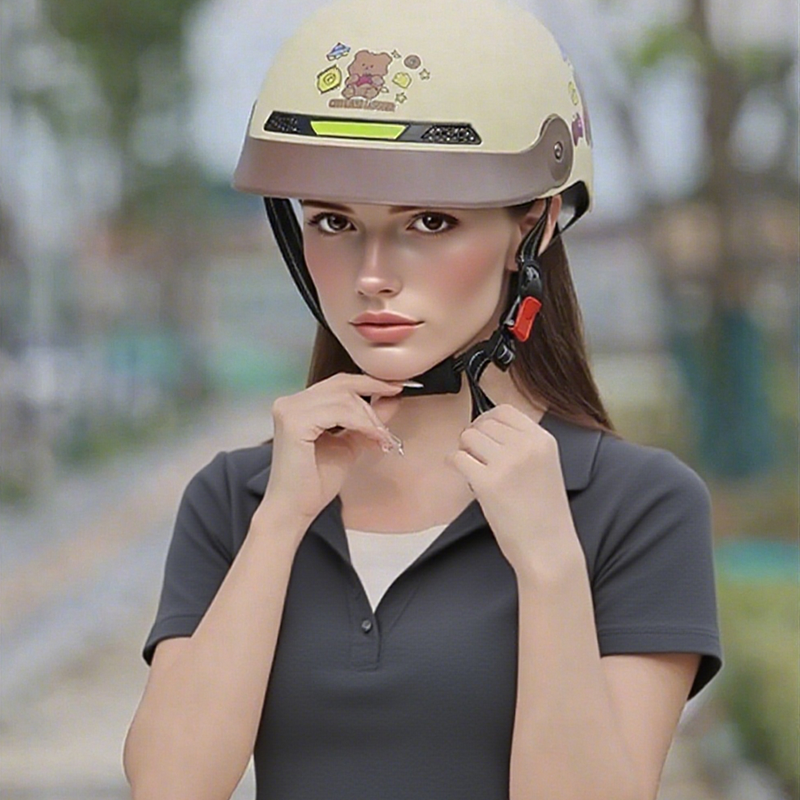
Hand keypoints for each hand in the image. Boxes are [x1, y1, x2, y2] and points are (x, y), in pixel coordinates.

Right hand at [257, 374, 403, 530]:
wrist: (295, 509)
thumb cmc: (314, 482)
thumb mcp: (349, 444)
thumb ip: (367, 421)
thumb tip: (391, 399)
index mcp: (299, 405)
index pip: (339, 382)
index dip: (370, 382)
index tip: (396, 387)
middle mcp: (290, 402)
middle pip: (343, 385)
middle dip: (373, 402)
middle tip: (388, 426)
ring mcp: (289, 410)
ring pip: (344, 398)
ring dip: (370, 418)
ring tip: (381, 438)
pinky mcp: (294, 422)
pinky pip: (339, 412)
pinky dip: (362, 424)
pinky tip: (372, 438)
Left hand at [448, 405, 576, 574]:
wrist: (548, 548)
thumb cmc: (545, 514)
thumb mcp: (545, 467)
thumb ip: (523, 446)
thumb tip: (487, 430)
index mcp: (543, 440)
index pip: (505, 411)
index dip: (487, 420)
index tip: (483, 433)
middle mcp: (526, 446)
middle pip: (483, 423)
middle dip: (474, 437)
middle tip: (474, 454)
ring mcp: (506, 463)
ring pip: (468, 436)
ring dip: (465, 449)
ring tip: (472, 466)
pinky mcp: (487, 483)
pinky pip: (458, 458)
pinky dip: (455, 464)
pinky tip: (463, 475)